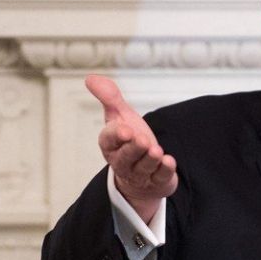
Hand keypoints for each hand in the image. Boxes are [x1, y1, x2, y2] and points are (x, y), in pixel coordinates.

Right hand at [87, 74, 177, 222]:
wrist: (144, 168)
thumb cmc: (130, 139)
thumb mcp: (121, 116)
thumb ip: (109, 98)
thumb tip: (91, 78)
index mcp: (110, 145)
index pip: (109, 140)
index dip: (116, 135)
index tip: (124, 130)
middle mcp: (123, 161)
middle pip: (126, 157)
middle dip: (134, 149)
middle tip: (142, 140)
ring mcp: (140, 174)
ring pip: (143, 168)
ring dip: (150, 159)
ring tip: (156, 150)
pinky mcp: (157, 181)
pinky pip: (160, 177)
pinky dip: (164, 170)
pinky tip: (169, 161)